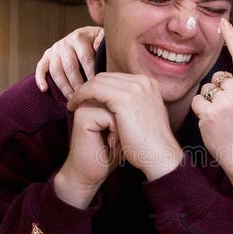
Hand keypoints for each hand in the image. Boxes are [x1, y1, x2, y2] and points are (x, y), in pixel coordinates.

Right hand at [36, 26, 103, 97]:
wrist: (85, 36)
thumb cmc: (96, 41)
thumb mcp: (102, 37)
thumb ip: (102, 40)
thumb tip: (98, 46)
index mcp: (79, 38)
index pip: (85, 58)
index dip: (90, 73)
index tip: (95, 86)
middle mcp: (64, 43)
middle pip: (70, 67)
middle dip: (77, 84)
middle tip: (84, 97)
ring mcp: (54, 50)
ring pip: (56, 71)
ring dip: (64, 86)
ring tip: (71, 99)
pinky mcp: (46, 57)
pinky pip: (41, 68)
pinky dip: (40, 78)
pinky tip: (44, 90)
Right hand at [54, 101, 122, 208]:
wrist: (91, 173)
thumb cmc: (110, 153)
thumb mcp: (124, 128)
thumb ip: (129, 112)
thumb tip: (144, 100)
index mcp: (99, 100)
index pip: (125, 98)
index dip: (129, 118)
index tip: (119, 134)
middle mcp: (90, 101)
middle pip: (122, 101)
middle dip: (125, 122)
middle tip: (115, 139)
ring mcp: (86, 107)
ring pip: (118, 107)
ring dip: (121, 127)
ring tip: (112, 141)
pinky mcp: (84, 117)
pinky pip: (111, 117)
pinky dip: (116, 132)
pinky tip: (108, 143)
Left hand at [67, 73, 183, 179]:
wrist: (160, 156)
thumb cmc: (151, 143)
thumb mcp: (146, 116)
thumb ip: (136, 104)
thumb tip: (123, 104)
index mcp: (149, 83)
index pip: (116, 78)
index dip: (99, 87)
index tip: (88, 98)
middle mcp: (143, 81)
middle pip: (106, 77)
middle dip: (89, 87)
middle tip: (76, 100)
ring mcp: (135, 88)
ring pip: (98, 82)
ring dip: (82, 92)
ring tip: (73, 104)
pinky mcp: (124, 98)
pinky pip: (94, 90)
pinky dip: (81, 96)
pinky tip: (74, 106)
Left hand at [191, 19, 232, 172]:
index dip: (231, 38)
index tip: (222, 22)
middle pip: (219, 76)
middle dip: (220, 89)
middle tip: (230, 109)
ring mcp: (224, 103)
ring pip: (207, 88)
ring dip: (210, 100)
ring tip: (222, 116)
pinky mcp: (209, 113)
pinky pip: (198, 100)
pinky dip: (201, 109)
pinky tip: (211, 120)